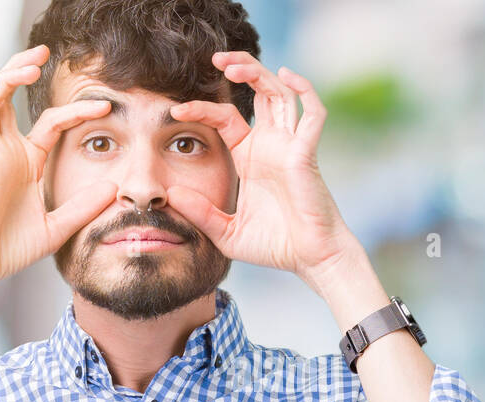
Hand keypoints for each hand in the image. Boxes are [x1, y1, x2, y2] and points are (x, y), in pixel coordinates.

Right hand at [0, 44, 117, 294]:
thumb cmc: (12, 249)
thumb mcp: (59, 226)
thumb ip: (84, 207)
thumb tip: (115, 188)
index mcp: (28, 162)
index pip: (53, 123)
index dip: (77, 111)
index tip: (107, 107)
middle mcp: (7, 152)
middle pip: (12, 98)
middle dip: (25, 70)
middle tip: (46, 51)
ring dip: (7, 77)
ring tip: (29, 62)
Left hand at [165, 52, 357, 296]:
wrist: (309, 259)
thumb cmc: (274, 246)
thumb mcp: (226, 231)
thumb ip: (200, 214)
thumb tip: (171, 195)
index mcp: (250, 157)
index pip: (224, 118)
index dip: (202, 109)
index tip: (175, 110)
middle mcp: (270, 145)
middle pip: (257, 91)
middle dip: (238, 69)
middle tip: (214, 60)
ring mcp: (290, 146)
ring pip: (280, 93)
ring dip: (260, 72)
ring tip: (233, 64)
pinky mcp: (306, 153)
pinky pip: (313, 113)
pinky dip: (305, 90)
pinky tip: (289, 75)